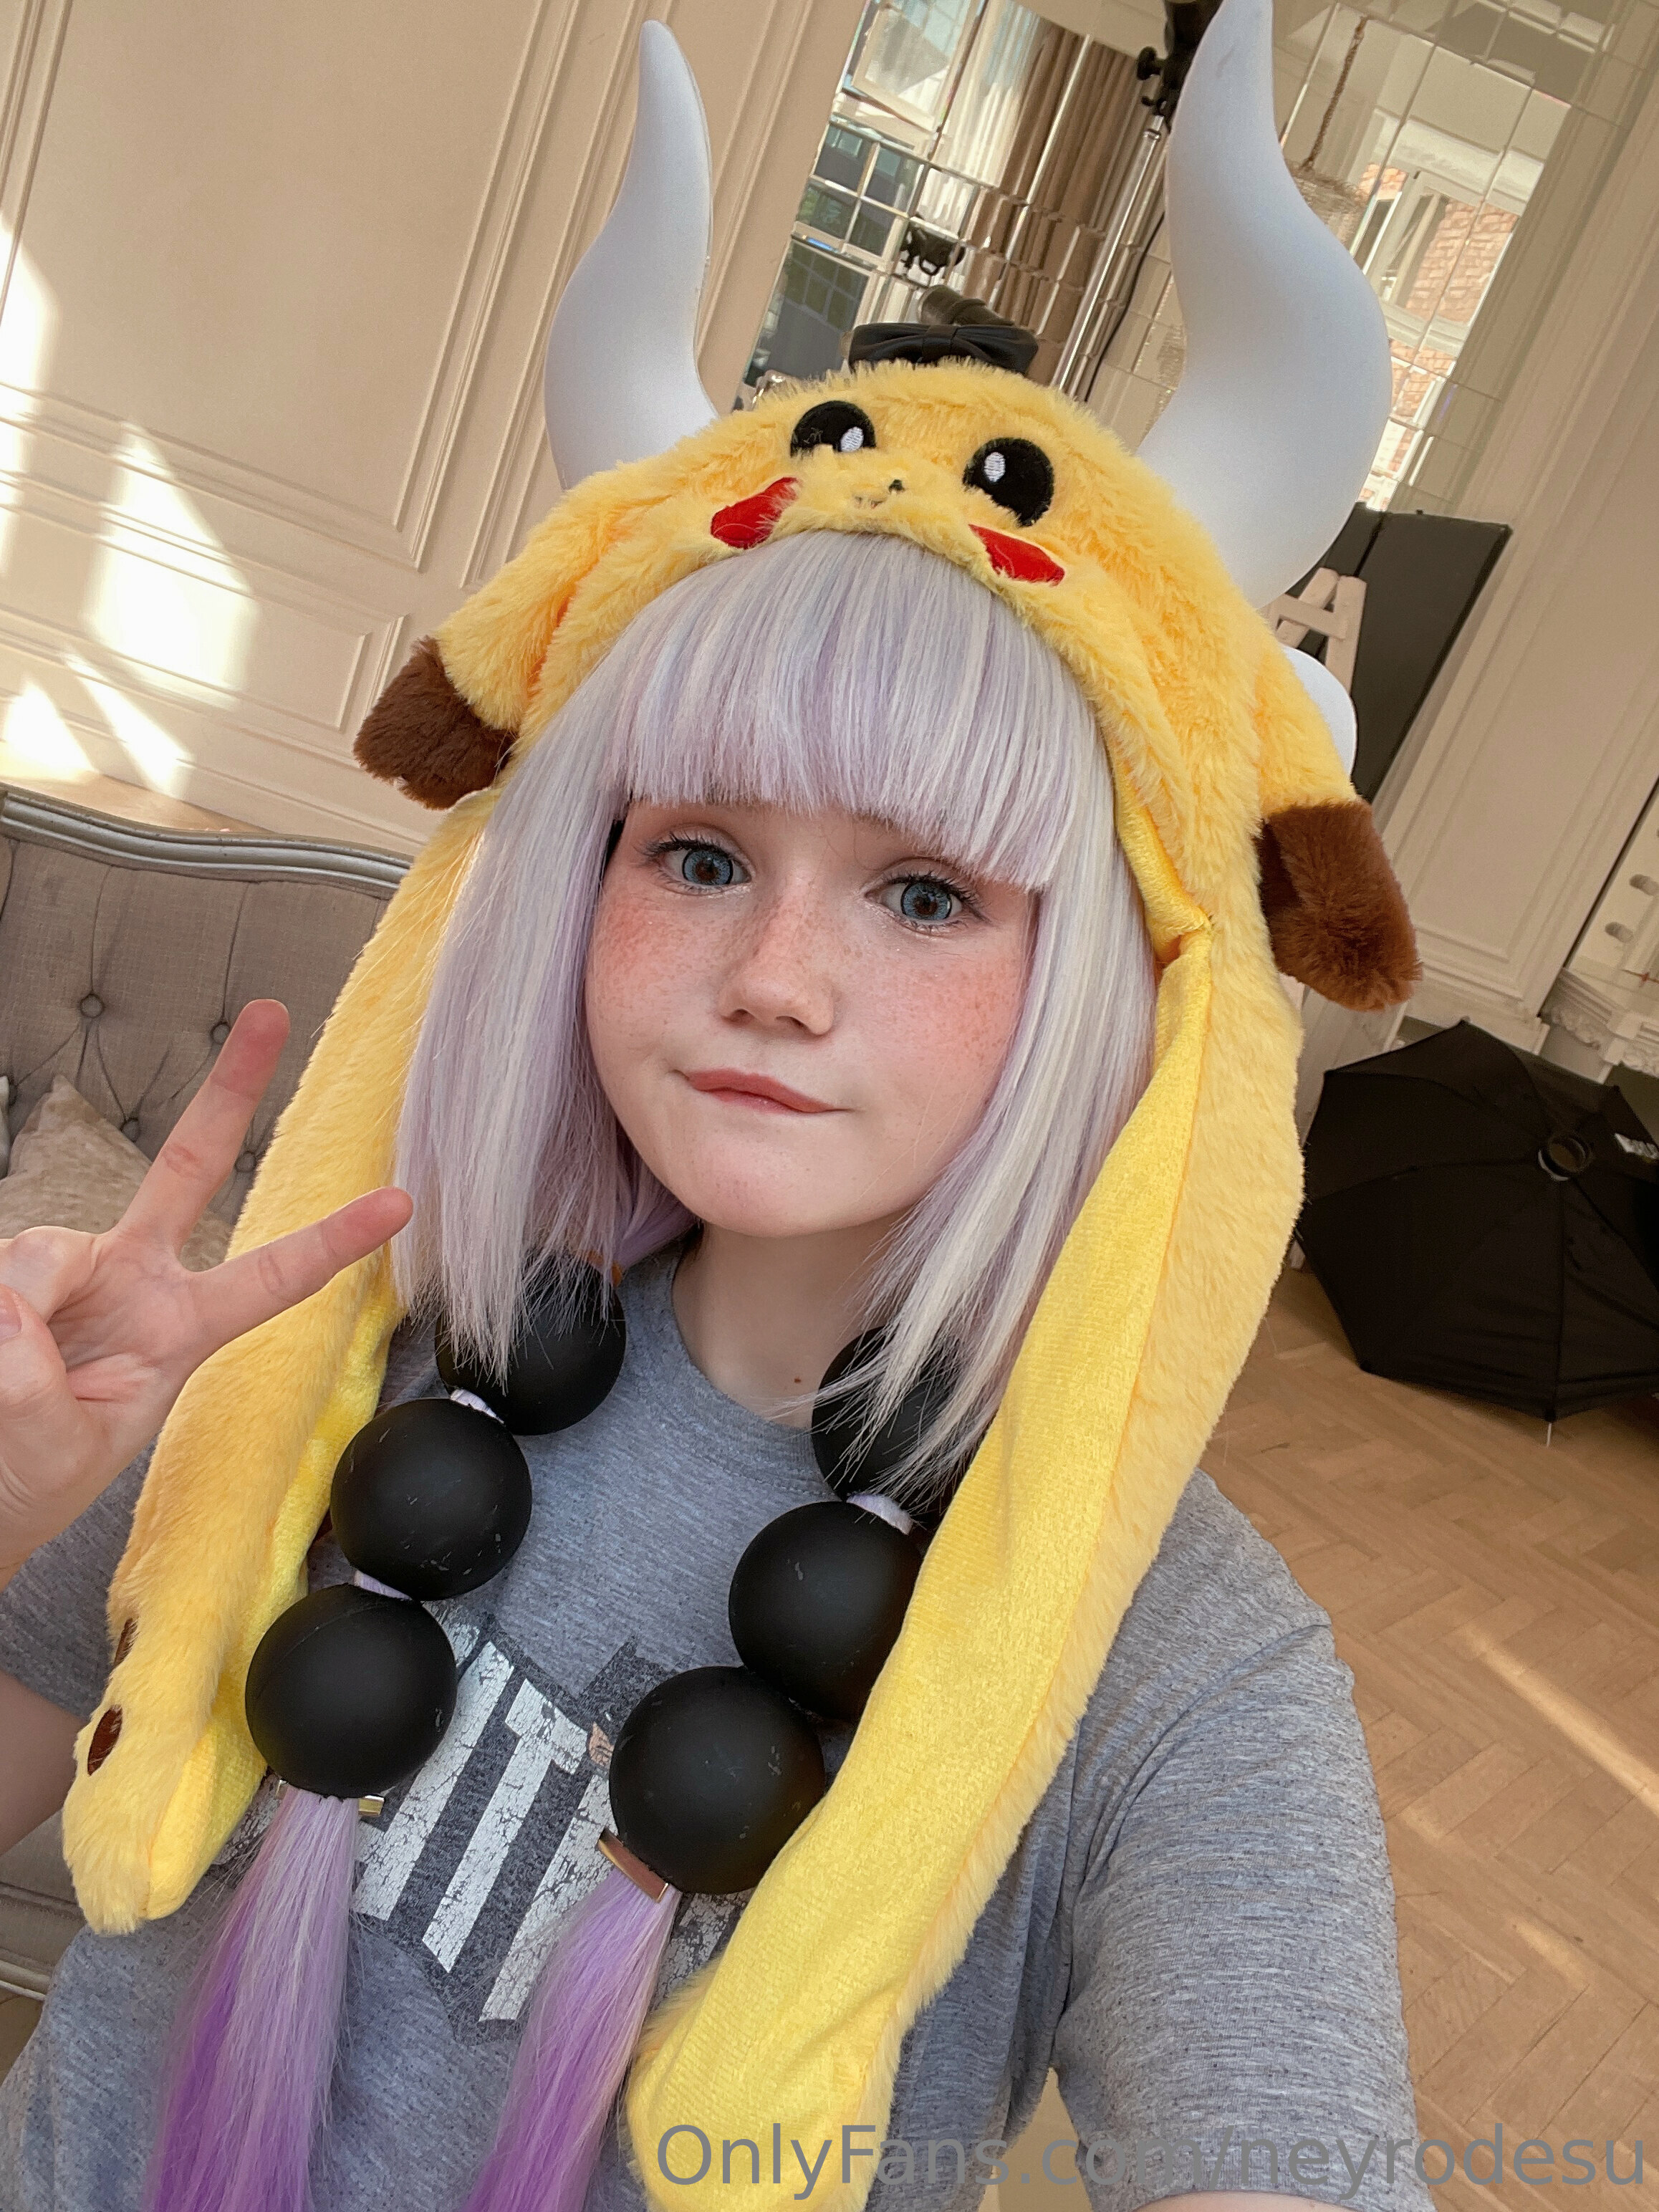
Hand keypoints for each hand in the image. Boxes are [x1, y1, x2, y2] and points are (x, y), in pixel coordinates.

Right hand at [0, 1001, 411, 1586]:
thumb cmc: (24, 1483)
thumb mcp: (57, 1449)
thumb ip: (38, 1385)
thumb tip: (11, 1308)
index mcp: (178, 1329)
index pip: (271, 1278)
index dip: (334, 1241)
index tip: (400, 1202)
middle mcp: (130, 1279)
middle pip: (186, 1166)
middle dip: (228, 1092)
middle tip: (271, 1012)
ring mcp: (66, 1269)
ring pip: (40, 1258)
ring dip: (17, 1323)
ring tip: (6, 1388)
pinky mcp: (7, 1272)